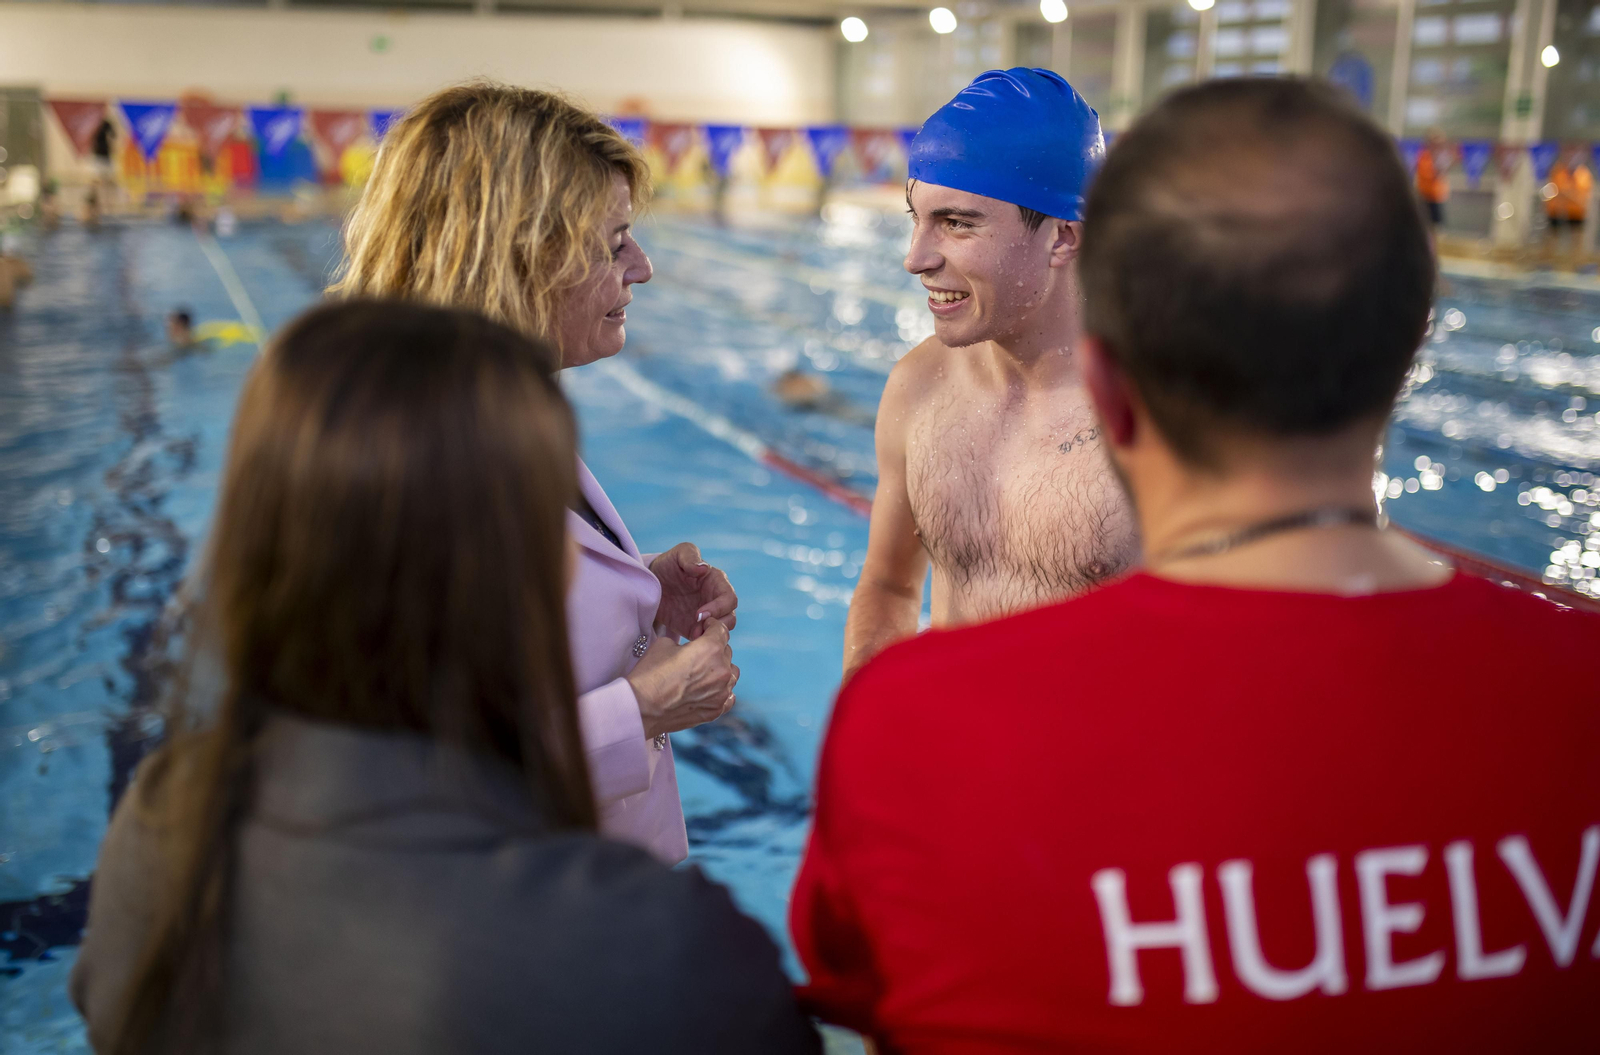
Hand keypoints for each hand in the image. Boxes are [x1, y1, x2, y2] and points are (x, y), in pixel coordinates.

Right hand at [626, 618, 739, 739]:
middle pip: (726, 652)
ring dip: (720, 669)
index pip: (721, 630)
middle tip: (698, 653)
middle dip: (714, 649)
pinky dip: (721, 690)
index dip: (711, 626)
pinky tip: (708, 690)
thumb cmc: (650, 674)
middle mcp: (722, 670)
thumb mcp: (664, 644)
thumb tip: (690, 647)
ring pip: (731, 674)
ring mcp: (721, 693)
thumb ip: (685, 642)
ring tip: (703, 672)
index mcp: (711, 649)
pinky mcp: (716, 710)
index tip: (704, 629)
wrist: (642, 708)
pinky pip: (728, 696)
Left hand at [650, 543, 737, 640]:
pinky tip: (689, 641)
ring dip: (711, 635)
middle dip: (717, 625)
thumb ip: (690, 557)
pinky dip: (702, 643)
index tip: (699, 613)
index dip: (719, 607)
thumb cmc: (667, 565)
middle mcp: (716, 600)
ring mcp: (708, 616)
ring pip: (722, 631)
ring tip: (693, 634)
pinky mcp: (696, 629)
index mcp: (717, 582)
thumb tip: (704, 568)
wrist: (651, 583)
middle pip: (730, 617)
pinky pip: (706, 640)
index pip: (729, 598)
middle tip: (697, 626)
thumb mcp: (677, 555)